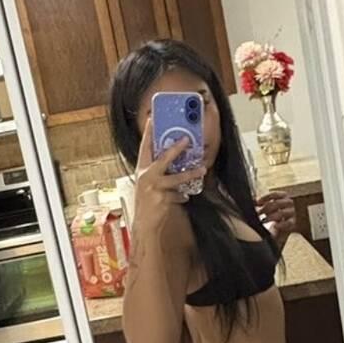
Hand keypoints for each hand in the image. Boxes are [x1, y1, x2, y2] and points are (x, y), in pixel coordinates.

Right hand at [132, 116, 199, 234]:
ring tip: (202, 171)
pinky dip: (183, 196)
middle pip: (163, 159)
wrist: (144, 224)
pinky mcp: (161, 199)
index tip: (152, 118)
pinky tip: (185, 197)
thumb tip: (174, 155)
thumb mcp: (149, 182)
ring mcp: (153, 188)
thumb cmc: (148, 201)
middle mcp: (145, 176)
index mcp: (141, 169)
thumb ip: (158, 170)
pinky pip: (178, 194)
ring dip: (190, 174)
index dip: (148, 132)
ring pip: (176, 178)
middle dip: (176, 149)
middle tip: (187, 139)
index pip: (144, 147)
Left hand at [258, 190, 295, 242]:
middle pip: (277, 203)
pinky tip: (275, 226)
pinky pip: (287, 223)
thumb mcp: (266, 206)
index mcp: (283, 196)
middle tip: (257, 213)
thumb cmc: (271, 213)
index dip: (265, 198)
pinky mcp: (292, 223)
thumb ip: (259, 202)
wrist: (279, 227)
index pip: (274, 194)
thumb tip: (250, 199)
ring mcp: (291, 213)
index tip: (256, 202)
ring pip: (281, 213)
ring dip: (270, 217)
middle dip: (265, 208)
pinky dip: (281, 224)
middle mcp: (289, 203)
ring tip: (263, 221)